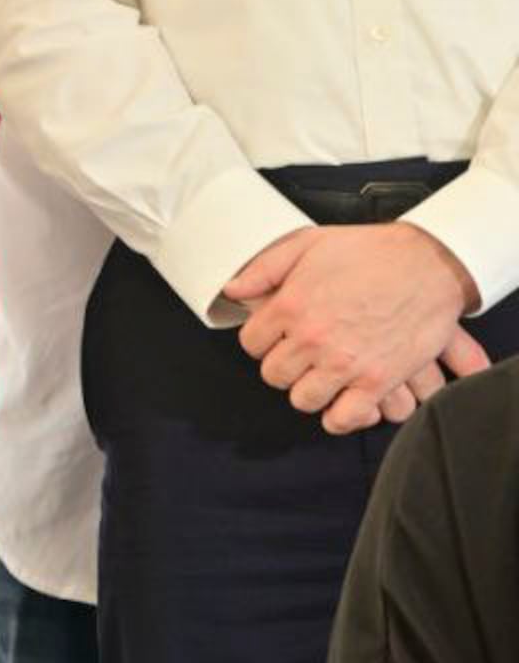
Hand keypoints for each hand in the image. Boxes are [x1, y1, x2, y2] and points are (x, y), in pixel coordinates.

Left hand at [228, 224, 474, 432]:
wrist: (429, 264)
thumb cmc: (370, 251)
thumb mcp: (307, 244)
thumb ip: (263, 268)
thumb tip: (232, 290)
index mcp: (290, 306)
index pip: (251, 343)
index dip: (262, 341)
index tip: (277, 338)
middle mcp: (312, 338)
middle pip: (274, 375)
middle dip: (284, 366)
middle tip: (300, 357)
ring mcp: (345, 363)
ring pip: (304, 399)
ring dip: (310, 390)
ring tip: (321, 376)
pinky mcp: (378, 381)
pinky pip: (344, 418)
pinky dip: (340, 417)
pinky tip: (342, 401)